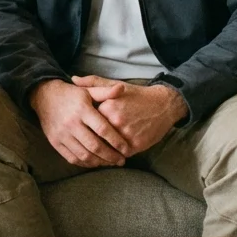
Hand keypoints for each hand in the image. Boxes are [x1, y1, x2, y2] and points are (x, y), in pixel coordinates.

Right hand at [29, 79, 131, 167]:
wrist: (44, 96)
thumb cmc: (71, 94)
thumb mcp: (88, 90)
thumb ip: (105, 92)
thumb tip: (122, 88)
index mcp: (82, 110)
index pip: (103, 129)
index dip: (116, 141)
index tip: (126, 149)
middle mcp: (71, 123)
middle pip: (94, 145)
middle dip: (111, 156)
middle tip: (122, 160)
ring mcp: (62, 134)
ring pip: (84, 155)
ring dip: (99, 162)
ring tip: (111, 163)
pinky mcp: (55, 142)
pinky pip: (72, 158)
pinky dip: (85, 163)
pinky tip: (95, 162)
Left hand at [72, 75, 186, 154]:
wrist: (163, 105)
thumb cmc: (136, 95)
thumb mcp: (115, 85)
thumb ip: (93, 83)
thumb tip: (73, 79)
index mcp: (108, 107)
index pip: (87, 121)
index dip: (83, 125)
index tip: (80, 127)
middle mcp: (116, 122)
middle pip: (95, 136)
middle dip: (89, 140)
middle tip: (83, 143)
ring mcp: (126, 135)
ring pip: (106, 148)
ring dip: (100, 152)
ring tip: (94, 153)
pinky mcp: (135, 145)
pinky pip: (119, 155)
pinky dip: (113, 156)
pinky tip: (109, 156)